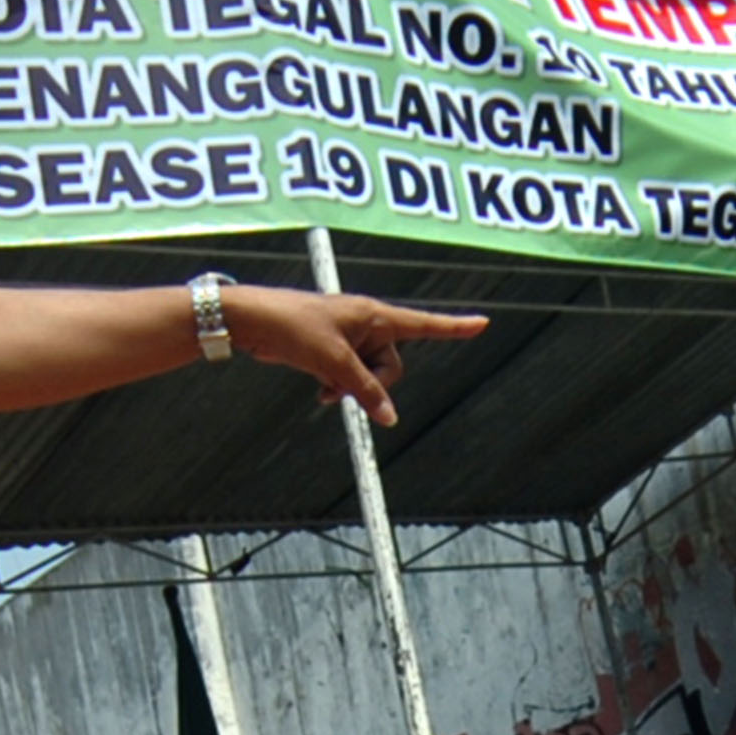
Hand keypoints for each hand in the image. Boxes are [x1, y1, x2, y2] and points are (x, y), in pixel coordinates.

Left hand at [225, 288, 485, 428]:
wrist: (252, 322)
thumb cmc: (293, 327)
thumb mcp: (333, 362)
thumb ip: (364, 390)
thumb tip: (389, 418)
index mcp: (375, 315)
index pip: (424, 324)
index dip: (454, 327)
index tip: (483, 323)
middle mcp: (367, 325)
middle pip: (392, 366)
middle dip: (372, 383)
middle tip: (341, 382)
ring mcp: (350, 340)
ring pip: (368, 376)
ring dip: (350, 387)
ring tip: (323, 383)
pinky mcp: (333, 352)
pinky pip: (350, 378)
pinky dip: (338, 387)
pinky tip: (319, 389)